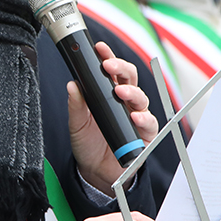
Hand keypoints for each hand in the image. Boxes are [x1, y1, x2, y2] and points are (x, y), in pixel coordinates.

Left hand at [68, 41, 158, 191]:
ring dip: (132, 92)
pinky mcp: (145, 134)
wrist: (95, 171)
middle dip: (121, 68)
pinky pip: (149, 122)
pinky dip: (143, 118)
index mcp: (109, 94)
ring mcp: (136, 116)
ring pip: (141, 97)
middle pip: (130, 78)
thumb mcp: (77, 124)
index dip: (108, 57)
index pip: (112, 71)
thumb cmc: (89, 143)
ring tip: (121, 92)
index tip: (99, 48)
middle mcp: (125, 102)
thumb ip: (76, 105)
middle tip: (109, 66)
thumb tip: (72, 85)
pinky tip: (134, 116)